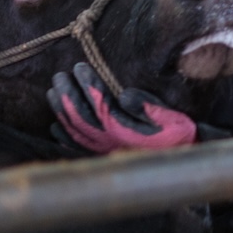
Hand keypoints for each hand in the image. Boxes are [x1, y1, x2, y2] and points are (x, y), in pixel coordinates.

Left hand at [47, 63, 196, 153]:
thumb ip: (146, 107)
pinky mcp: (102, 158)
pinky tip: (54, 128)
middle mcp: (109, 142)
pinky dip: (64, 137)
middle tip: (59, 76)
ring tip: (52, 92)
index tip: (79, 67)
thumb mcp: (169, 118)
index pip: (99, 103)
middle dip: (68, 94)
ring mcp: (103, 152)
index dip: (87, 84)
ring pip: (75, 131)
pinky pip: (77, 149)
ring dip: (61, 111)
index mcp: (124, 129)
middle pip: (80, 117)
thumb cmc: (177, 136)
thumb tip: (124, 95)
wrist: (180, 164)